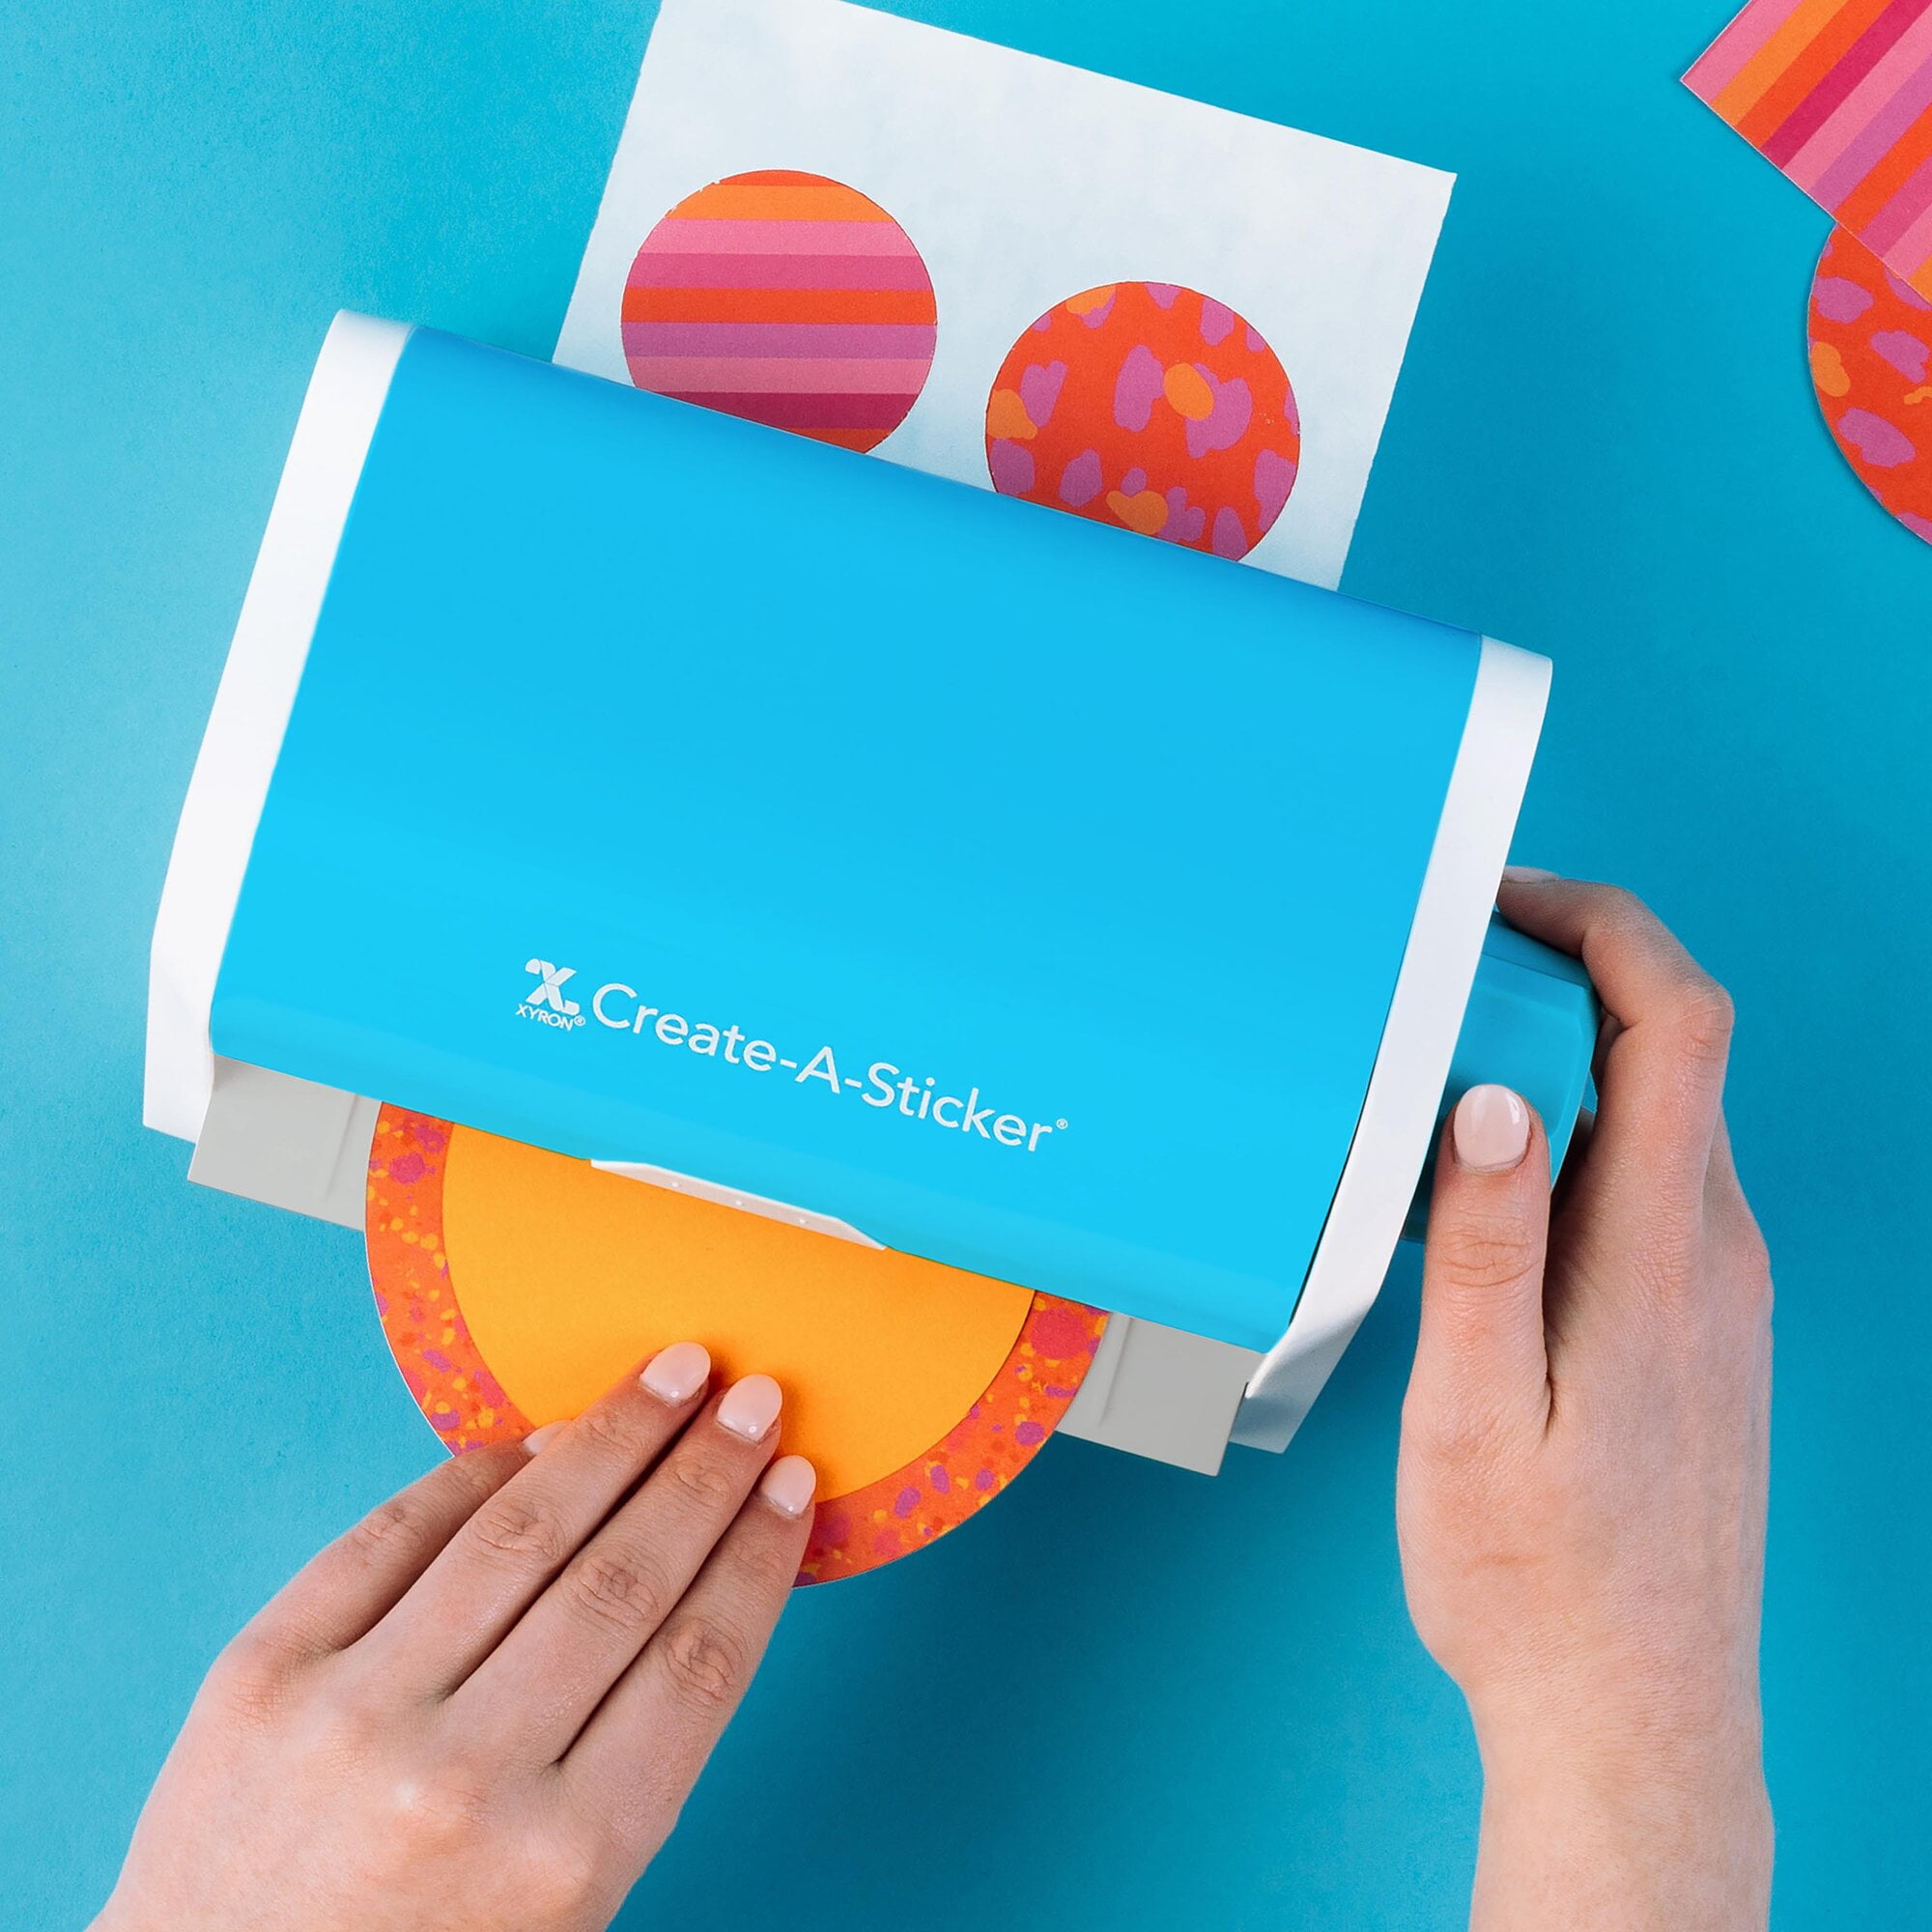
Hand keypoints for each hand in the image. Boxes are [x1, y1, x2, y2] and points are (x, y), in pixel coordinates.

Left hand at [94, 1346, 816, 1931]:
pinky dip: (477, 1470)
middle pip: (626, 1579)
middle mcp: (465, 1778)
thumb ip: (630, 1765)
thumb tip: (696, 1578)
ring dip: (613, 1438)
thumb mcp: (562, 1911)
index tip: (795, 1486)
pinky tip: (538, 1433)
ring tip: (672, 1378)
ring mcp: (355, 1714)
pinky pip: (396, 1533)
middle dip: (707, 1475)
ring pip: (521, 1531)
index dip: (758, 1554)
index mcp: (564, 1859)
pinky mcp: (262, 1671)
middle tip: (754, 1401)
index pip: (700, 1660)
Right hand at [1397, 874, 1773, 1931]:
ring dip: (1559, 1061)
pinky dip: (1572, 1142)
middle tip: (1432, 982)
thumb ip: (1486, 1247)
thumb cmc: (1540, 1584)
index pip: (1679, 1019)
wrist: (1636, 1720)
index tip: (1502, 898)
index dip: (1603, 922)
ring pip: (1656, 1113)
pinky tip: (1484, 1199)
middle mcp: (1713, 1254)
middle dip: (1557, 975)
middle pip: (1667, 1045)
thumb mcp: (1474, 1413)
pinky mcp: (1701, 1328)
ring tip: (1435, 1083)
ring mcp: (1719, 1292)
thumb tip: (1495, 1095)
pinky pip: (1646, 1184)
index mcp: (1657, 1255)